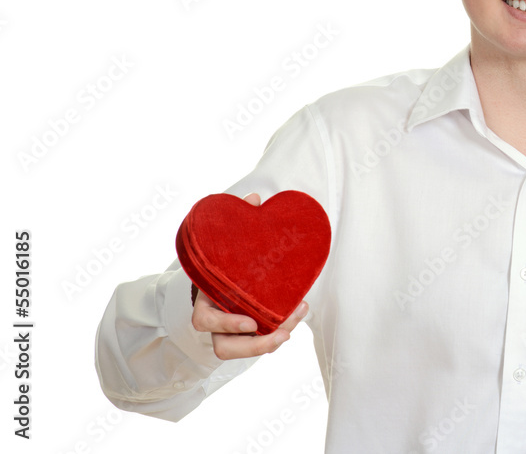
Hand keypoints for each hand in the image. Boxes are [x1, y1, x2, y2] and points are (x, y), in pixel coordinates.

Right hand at [190, 192, 309, 360]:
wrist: (217, 273)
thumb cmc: (221, 259)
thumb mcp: (225, 242)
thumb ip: (235, 224)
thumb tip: (254, 198)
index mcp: (204, 298)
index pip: (204, 320)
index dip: (226, 324)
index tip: (251, 322)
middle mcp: (213, 319)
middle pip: (224, 347)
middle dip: (254, 346)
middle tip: (282, 333)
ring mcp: (227, 331)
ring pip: (240, 351)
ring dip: (268, 344)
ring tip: (292, 329)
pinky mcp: (244, 334)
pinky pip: (257, 342)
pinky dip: (278, 330)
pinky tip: (297, 314)